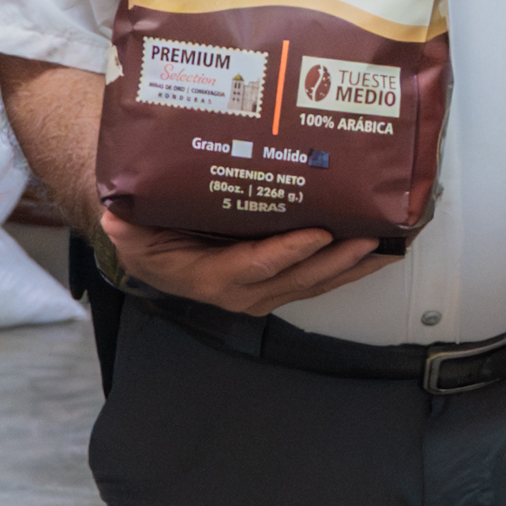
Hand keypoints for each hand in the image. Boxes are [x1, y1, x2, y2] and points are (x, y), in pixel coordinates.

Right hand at [101, 211, 387, 317]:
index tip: (317, 233)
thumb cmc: (149, 236)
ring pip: (315, 282)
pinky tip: (375, 251)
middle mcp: (242, 291)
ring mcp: (264, 290)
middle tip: (369, 237)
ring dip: (353, 267)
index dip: (287, 253)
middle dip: (337, 260)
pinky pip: (318, 278)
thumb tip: (118, 214)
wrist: (154, 250)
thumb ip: (127, 223)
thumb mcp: (130, 229)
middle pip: (297, 278)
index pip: (253, 267)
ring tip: (387, 245)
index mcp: (210, 277)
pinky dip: (348, 267)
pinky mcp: (279, 283)